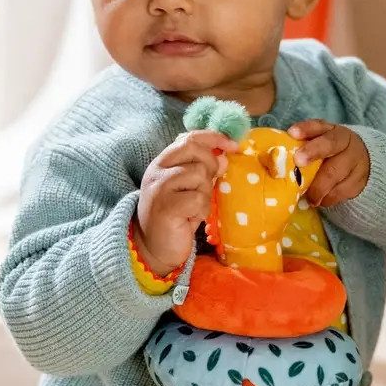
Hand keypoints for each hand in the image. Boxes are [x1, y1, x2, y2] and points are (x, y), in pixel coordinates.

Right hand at [134, 130, 237, 275]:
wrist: (153, 248)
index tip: (233, 145)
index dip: (214, 137)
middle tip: (206, 187)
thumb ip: (202, 170)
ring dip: (204, 193)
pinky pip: (198, 198)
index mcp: (162, 163)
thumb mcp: (188, 189)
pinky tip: (191, 219)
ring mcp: (159, 189)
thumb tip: (224, 156)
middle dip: (210, 166)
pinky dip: (201, 210)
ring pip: (198, 174)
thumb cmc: (174, 217)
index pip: (189, 138)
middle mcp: (157, 172)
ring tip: (194, 207)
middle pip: (195, 151)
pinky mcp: (166, 208)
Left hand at [288, 120, 369, 207]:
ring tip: (307, 196)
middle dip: (312, 153)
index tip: (292, 133)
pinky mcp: (357, 182)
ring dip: (318, 186)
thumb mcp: (319, 144)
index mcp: (331, 131)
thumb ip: (301, 146)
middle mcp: (345, 143)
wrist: (360, 162)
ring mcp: (354, 162)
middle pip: (330, 146)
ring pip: (335, 173)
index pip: (318, 126)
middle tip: (298, 162)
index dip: (305, 129)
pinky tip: (318, 201)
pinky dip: (326, 199)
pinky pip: (340, 192)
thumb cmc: (328, 154)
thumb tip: (274, 158)